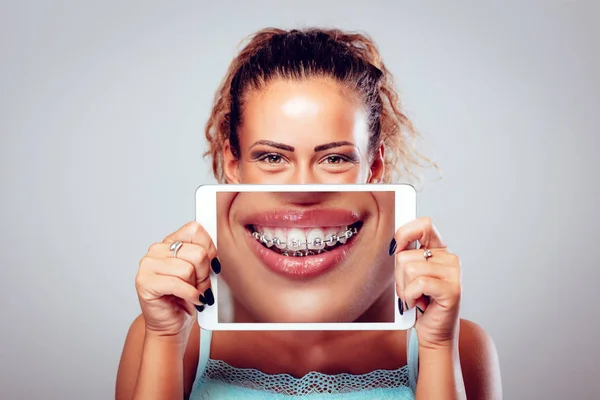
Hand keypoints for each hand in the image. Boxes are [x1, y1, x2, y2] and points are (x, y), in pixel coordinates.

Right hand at [135, 221, 219, 338]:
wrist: (171, 324)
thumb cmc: (186, 298)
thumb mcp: (200, 272)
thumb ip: (205, 256)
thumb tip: (215, 253)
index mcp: (170, 242)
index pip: (195, 230)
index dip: (209, 249)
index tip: (212, 263)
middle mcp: (157, 250)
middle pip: (197, 253)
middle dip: (205, 274)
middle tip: (202, 286)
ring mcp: (148, 265)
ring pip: (188, 270)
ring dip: (197, 287)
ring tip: (194, 294)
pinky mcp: (145, 282)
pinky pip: (178, 284)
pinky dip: (190, 295)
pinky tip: (192, 300)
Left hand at [391, 217, 461, 349]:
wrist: (433, 333)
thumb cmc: (419, 303)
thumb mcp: (409, 275)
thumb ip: (405, 256)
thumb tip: (393, 245)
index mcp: (439, 251)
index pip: (424, 225)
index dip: (405, 233)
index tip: (395, 248)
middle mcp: (449, 259)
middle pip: (406, 255)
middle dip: (399, 277)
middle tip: (410, 290)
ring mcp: (453, 273)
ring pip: (409, 269)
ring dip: (404, 289)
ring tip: (416, 298)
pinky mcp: (452, 289)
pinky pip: (418, 283)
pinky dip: (411, 296)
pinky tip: (419, 303)